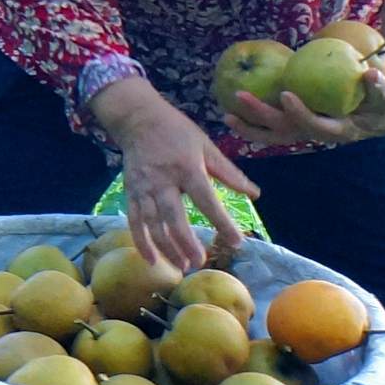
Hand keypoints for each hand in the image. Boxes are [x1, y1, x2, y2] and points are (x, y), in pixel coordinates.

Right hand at [89, 80, 257, 258]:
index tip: (236, 242)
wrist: (138, 118)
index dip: (222, 222)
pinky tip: (152, 261)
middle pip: (174, 217)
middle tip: (201, 261)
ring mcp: (143, 188)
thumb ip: (229, 173)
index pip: (206, 200)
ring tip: (182, 265)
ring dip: (166, 248)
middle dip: (187, 242)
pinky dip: (141, 242)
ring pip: (152, 224)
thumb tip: (255, 194)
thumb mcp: (207, 146)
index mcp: (187, 167)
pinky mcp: (130, 193)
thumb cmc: (177, 132)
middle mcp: (162, 180)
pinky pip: (134, 222)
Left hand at [225, 70, 384, 147]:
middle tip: (239, 96)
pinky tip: (234, 111)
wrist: (380, 116)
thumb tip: (370, 74)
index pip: (315, 125)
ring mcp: (306, 133)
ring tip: (226, 116)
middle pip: (285, 131)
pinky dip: (254, 123)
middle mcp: (317, 135)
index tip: (286, 94)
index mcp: (338, 131)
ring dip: (250, 128)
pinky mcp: (298, 127)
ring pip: (274, 135)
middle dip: (261, 116)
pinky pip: (273, 128)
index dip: (301, 113)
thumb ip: (379, 88)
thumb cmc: (384, 104)